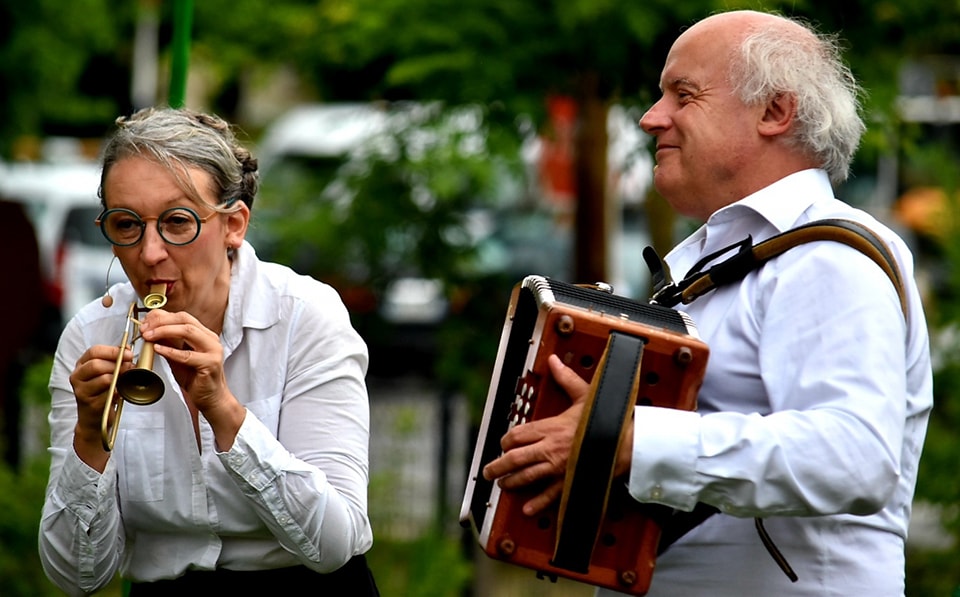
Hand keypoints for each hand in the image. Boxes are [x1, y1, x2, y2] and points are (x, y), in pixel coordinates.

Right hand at [69, 344, 133, 469]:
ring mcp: (81, 391)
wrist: (94, 418)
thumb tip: (127, 349)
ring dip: (120, 378)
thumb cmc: (102, 393)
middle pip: (97, 365)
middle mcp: (77, 377)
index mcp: (81, 365)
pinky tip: (122, 391)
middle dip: (118, 365)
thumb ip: (115, 360)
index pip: (94, 351)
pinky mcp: (90, 404)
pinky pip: (109, 394)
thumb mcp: (106, 373)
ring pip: (104, 379)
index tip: (129, 353)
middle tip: (131, 367)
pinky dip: (119, 391)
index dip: (113, 351)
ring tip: (127, 379)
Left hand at [139, 309, 244, 448]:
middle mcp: (210, 339)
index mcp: (204, 334)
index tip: (145, 322)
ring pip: (188, 331)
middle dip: (161, 321)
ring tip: (149, 336)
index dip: (161, 317)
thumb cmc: (196, 379)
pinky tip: (158, 349)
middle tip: (144, 328)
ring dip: (164, 331)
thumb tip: (152, 330)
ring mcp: (213, 350)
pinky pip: (187, 355)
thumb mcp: (178, 357)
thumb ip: (168, 343)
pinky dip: (170, 350)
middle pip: (184, 320)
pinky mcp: (210, 364)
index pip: (182, 317)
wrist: (212, 398)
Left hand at [482, 354, 591, 515]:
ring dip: (511, 482)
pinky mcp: (569, 482)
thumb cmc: (606, 418)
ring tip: (502, 485)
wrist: (625, 442)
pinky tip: (527, 509)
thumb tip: (554, 361)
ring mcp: (558, 467)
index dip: (505, 441)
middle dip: (497, 466)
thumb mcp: (585, 395)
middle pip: (514, 458)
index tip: (502, 444)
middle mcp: (549, 448)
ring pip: (526, 476)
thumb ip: (566, 379)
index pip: (517, 435)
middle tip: (488, 471)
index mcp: (550, 426)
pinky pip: (549, 495)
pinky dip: (537, 503)